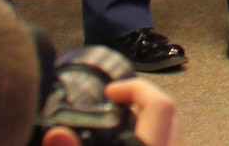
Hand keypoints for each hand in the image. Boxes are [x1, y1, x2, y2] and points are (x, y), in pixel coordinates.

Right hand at [41, 77, 176, 145]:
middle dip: (140, 98)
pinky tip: (123, 140)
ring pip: (170, 129)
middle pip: (169, 111)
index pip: (160, 104)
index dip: (135, 88)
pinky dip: (148, 135)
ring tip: (115, 121)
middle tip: (111, 100)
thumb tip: (57, 133)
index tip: (109, 90)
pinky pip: (166, 142)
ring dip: (145, 118)